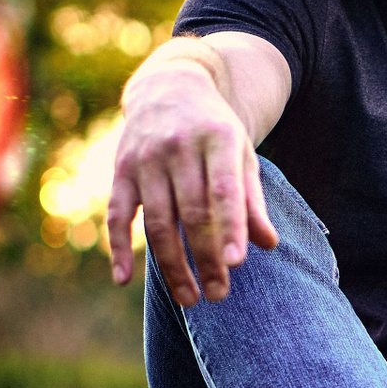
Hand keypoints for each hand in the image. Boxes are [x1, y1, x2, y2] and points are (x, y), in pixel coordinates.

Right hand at [106, 59, 277, 303]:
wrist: (170, 88)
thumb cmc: (215, 131)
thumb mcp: (241, 155)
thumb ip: (251, 199)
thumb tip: (269, 244)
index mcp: (218, 139)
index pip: (223, 189)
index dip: (230, 227)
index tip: (236, 263)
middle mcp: (179, 147)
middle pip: (192, 212)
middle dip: (205, 258)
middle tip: (219, 295)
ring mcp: (146, 159)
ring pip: (158, 221)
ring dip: (172, 265)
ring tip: (190, 299)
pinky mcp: (120, 171)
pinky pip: (117, 215)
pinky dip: (118, 247)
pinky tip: (123, 278)